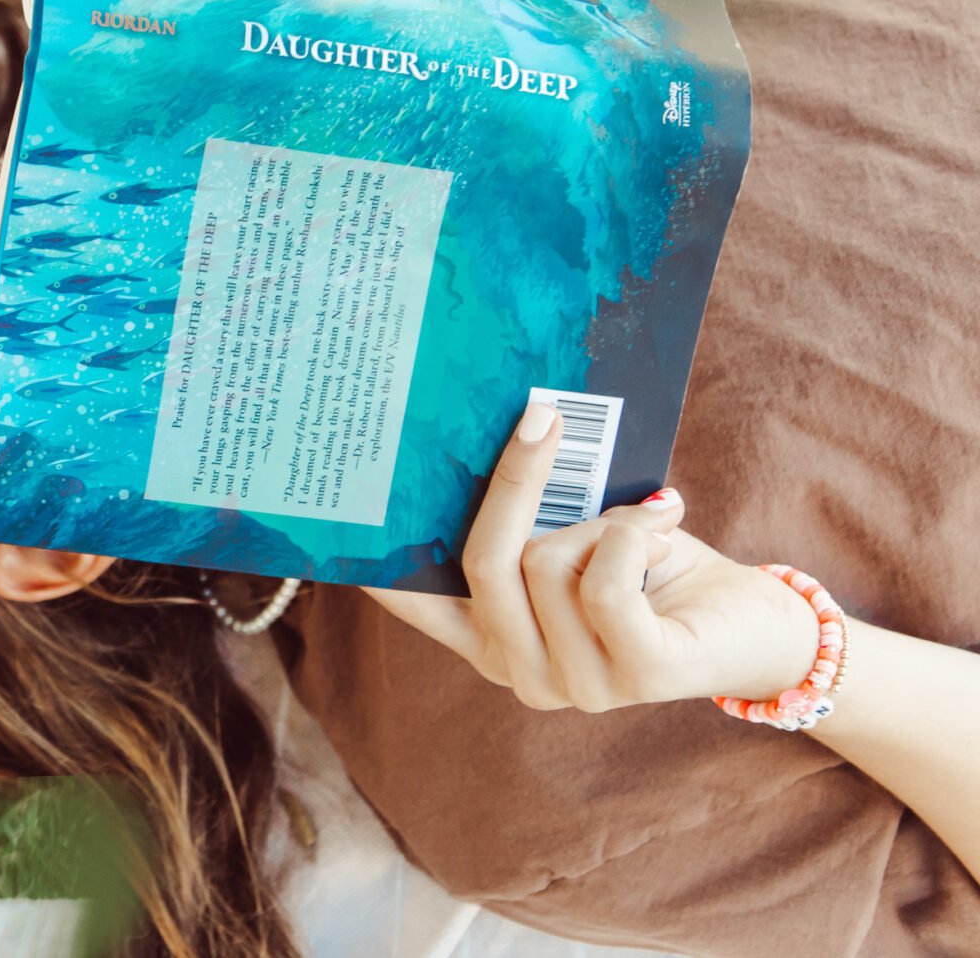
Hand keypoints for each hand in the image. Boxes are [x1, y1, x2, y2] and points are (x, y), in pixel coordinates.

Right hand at [363, 401, 822, 712]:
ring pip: (547, 564)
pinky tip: (660, 523)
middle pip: (481, 562)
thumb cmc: (660, 568)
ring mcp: (576, 686)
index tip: (341, 516)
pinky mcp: (637, 676)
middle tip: (543, 416)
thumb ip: (526, 520)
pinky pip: (605, 582)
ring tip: (641, 518)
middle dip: (513, 481)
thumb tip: (495, 431)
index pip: (416, 604)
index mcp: (494, 641)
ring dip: (601, 520)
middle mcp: (521, 673)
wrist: (762, 626)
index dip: (375, 561)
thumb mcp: (575, 538)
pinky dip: (632, 533)